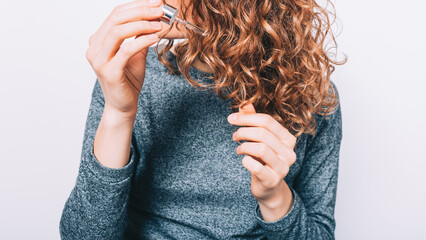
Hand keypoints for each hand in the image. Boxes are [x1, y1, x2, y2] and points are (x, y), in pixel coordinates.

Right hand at [86, 0, 164, 116]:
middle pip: (115, 19)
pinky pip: (126, 50)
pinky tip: (155, 38)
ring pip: (118, 32)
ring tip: (159, 24)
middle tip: (159, 9)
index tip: (155, 2)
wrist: (123, 105)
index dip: (136, 5)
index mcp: (98, 41)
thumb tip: (153, 18)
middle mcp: (94, 48)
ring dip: (141, 24)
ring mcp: (99, 60)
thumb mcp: (136, 54)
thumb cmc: (128, 80)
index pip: (115, 14)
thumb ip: (140, 36)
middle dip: (140, 11)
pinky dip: (142, 41)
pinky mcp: (109, 72)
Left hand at [227, 102, 296, 205]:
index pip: (267, 121)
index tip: (231, 119)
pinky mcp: (272, 180)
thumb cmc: (262, 160)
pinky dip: (245, 161)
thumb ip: (253, 121)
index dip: (247, 118)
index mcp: (288, 139)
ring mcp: (283, 168)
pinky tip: (244, 160)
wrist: (267, 187)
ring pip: (260, 148)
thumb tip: (244, 103)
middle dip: (243, 131)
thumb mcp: (259, 139)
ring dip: (244, 146)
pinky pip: (255, 167)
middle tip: (234, 135)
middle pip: (263, 133)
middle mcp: (289, 153)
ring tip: (239, 148)